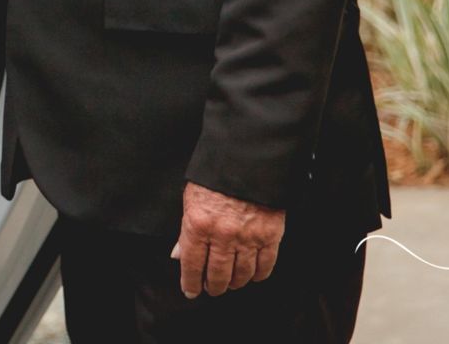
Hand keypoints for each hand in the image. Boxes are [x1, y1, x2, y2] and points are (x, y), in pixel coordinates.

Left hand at [170, 181, 285, 297]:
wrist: (248, 159)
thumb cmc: (216, 177)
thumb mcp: (191, 199)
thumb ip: (186, 230)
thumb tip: (179, 254)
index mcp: (198, 224)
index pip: (191, 264)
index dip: (190, 282)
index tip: (190, 290)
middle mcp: (222, 234)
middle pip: (217, 274)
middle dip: (213, 286)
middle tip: (212, 288)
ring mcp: (248, 237)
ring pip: (241, 274)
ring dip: (234, 283)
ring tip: (230, 283)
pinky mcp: (270, 236)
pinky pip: (265, 266)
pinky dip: (258, 275)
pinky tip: (252, 276)